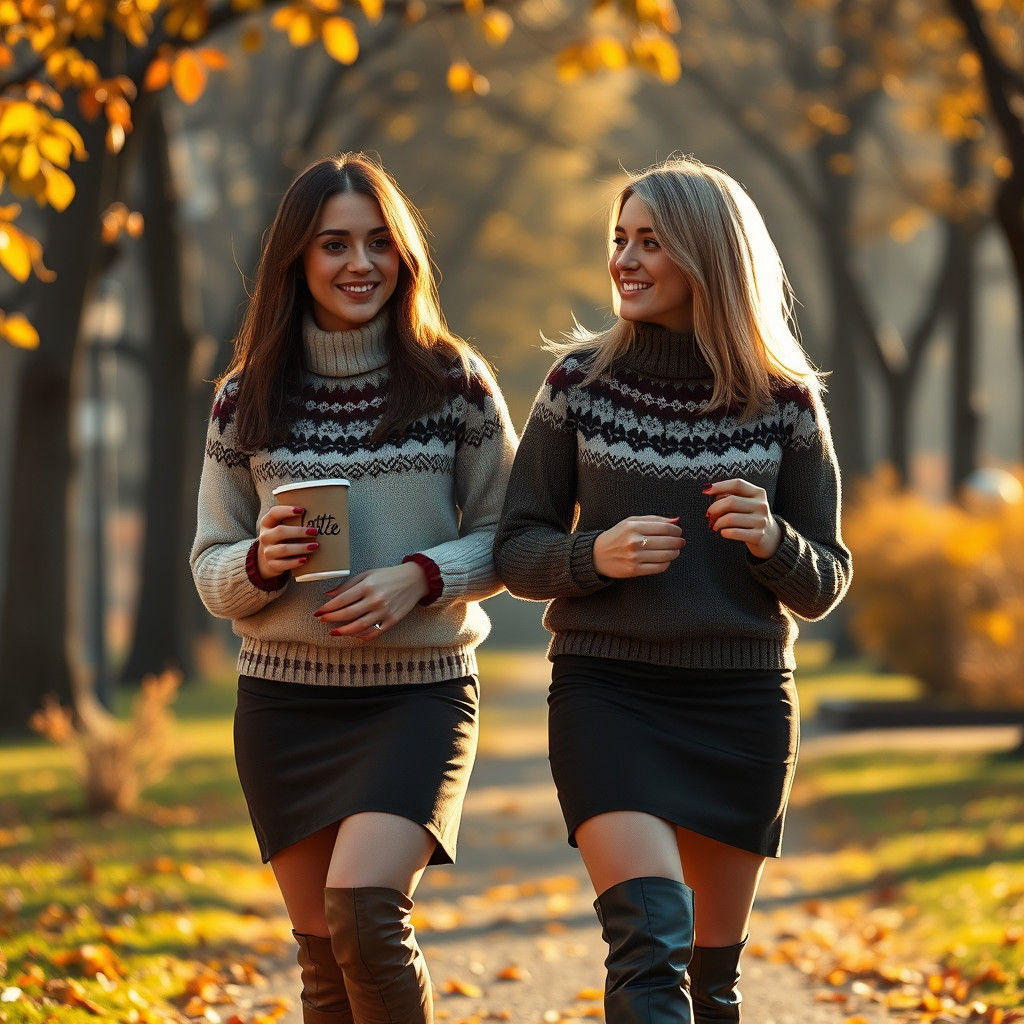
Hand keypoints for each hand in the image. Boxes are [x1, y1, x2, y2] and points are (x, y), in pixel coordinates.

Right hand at [257, 504, 318, 577]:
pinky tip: (305, 559)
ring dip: (301, 547)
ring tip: (315, 546)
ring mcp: (267, 552)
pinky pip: (283, 564)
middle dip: (299, 531)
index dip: (287, 510)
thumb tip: (322, 512)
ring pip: (283, 549)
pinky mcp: (272, 565)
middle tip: (315, 531)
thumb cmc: (283, 538)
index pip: (274, 513)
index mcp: (267, 523)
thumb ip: (295, 520)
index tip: (302, 510)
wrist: (269, 559)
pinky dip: (295, 562)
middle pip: (280, 531)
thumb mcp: (283, 526)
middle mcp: (265, 536)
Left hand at [313, 563, 429, 638]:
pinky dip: (363, 636)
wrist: (414, 579)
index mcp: (367, 586)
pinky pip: (375, 632)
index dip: (328, 608)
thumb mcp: (367, 575)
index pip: (342, 600)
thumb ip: (347, 585)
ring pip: (359, 626)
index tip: (318, 612)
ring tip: (334, 632)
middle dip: (332, 619)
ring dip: (344, 631)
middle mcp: (375, 599)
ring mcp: (385, 611)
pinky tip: (354, 636)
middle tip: (322, 621)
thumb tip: (328, 595)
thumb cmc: (388, 576)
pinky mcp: (393, 620)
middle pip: (348, 614)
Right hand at [592, 515, 684, 577]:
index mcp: (633, 527)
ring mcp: (634, 557)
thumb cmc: (616, 537)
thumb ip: (654, 520)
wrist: (597, 555)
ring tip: (675, 550)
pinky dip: (666, 563)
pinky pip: (659, 567)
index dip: (676, 530)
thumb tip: (676, 520)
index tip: (678, 532)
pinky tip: (665, 559)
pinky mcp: (634, 570)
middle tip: (680, 541)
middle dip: (678, 541)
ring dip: (674, 552)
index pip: (664, 528)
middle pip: (667, 542)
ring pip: (665, 555)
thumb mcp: (631, 522)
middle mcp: (634, 542)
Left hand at [704, 479, 781, 558]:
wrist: (769, 537)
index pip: (737, 484)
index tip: (705, 490)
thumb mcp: (746, 502)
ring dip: (717, 522)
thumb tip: (709, 490)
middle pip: (731, 501)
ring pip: (730, 518)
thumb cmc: (750, 517)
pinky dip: (724, 532)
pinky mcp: (758, 535)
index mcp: (758, 493)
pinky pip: (734, 532)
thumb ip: (730, 495)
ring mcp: (761, 521)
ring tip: (715, 525)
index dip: (720, 485)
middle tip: (709, 515)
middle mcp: (761, 505)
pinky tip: (723, 532)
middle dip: (714, 508)